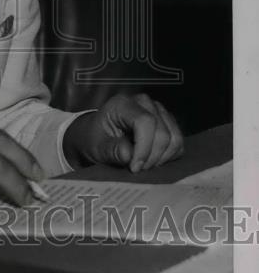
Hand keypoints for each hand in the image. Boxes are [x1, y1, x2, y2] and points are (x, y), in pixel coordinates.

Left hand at [63, 91, 183, 172]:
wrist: (97, 135)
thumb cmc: (95, 138)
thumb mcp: (97, 147)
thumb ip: (112, 150)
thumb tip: (129, 155)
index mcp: (123, 104)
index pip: (145, 122)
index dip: (144, 148)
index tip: (135, 167)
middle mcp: (144, 103)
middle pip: (162, 132)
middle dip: (152, 157)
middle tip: (137, 169)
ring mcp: (158, 111)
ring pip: (174, 138)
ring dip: (161, 158)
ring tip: (144, 165)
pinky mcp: (167, 122)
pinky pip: (178, 143)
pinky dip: (168, 156)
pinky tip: (152, 160)